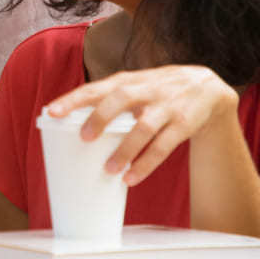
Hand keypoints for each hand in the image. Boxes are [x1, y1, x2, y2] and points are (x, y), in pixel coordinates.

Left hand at [46, 65, 238, 185]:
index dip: (73, 99)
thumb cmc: (157, 90)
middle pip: (120, 99)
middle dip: (100, 117)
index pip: (95, 87)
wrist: (208, 87)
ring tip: (109, 170)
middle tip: (83, 138)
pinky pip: (163, 146)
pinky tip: (132, 178)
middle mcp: (146, 90)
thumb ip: (109, 101)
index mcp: (127, 81)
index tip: (51, 112)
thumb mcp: (135, 86)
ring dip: (125, 150)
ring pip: (143, 127)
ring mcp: (166, 107)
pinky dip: (146, 163)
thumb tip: (72, 126)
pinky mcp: (183, 124)